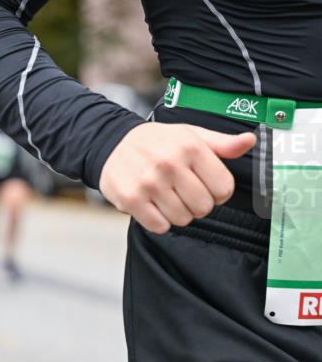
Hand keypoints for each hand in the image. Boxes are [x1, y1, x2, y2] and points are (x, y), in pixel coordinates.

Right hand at [99, 123, 256, 233]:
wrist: (112, 143)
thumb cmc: (158, 142)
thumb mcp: (191, 135)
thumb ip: (222, 143)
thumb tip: (250, 141)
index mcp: (190, 147)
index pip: (224, 188)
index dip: (218, 192)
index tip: (205, 186)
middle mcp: (169, 164)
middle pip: (204, 207)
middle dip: (197, 205)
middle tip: (184, 194)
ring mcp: (148, 183)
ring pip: (182, 219)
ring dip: (178, 214)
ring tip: (167, 198)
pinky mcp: (131, 199)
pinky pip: (159, 226)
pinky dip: (159, 221)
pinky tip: (153, 206)